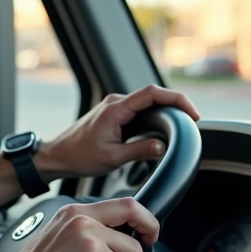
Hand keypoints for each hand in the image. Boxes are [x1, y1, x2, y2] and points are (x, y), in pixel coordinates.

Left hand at [36, 84, 199, 179]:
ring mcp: (114, 106)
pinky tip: (163, 126)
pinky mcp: (114, 113)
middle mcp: (115, 102)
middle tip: (192, 121)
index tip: (192, 113)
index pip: (152, 93)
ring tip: (181, 124)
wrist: (58, 156)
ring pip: (147, 102)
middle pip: (153, 95)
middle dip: (176, 104)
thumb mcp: (113, 157)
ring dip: (165, 110)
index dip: (177, 99)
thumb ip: (140, 151)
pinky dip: (154, 115)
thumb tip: (163, 147)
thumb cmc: (79, 156)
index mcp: (115, 109)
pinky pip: (139, 109)